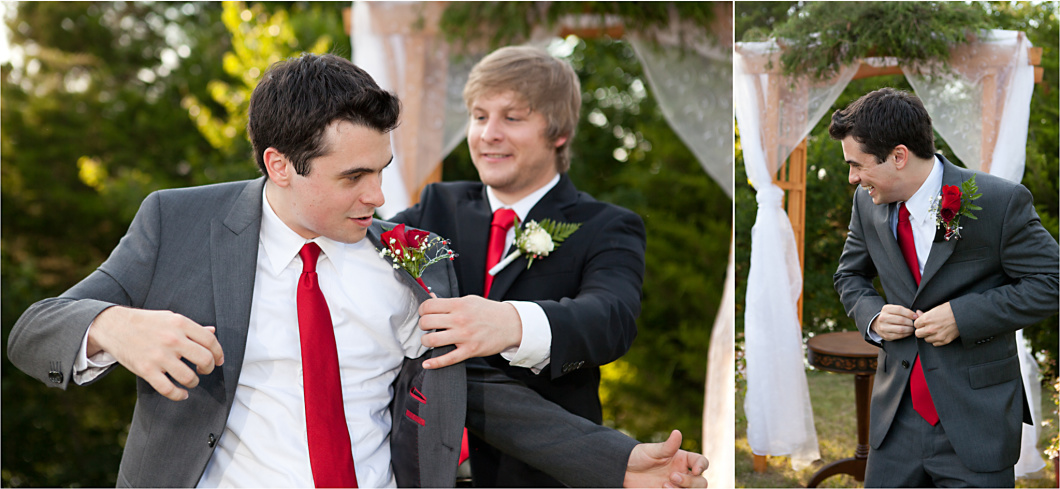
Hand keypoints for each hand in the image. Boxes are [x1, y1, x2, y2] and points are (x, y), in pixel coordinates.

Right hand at [87, 306, 223, 400]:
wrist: (114, 326)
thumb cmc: (147, 322)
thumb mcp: (170, 318)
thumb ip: (192, 327)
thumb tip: (212, 332)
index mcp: (180, 324)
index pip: (210, 341)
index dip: (219, 353)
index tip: (219, 360)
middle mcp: (172, 339)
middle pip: (204, 359)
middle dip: (209, 368)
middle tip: (204, 370)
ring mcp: (159, 356)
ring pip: (188, 377)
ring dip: (193, 382)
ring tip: (191, 380)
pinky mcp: (146, 370)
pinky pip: (168, 389)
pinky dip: (178, 395)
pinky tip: (181, 394)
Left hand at [417, 295, 521, 368]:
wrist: (510, 324)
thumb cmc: (489, 312)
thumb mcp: (469, 300)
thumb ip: (449, 302)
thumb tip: (430, 299)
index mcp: (459, 305)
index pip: (429, 306)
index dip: (422, 310)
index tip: (425, 314)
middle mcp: (460, 319)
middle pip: (426, 322)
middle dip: (423, 326)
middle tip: (428, 327)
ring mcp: (464, 336)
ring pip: (432, 340)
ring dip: (426, 342)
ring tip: (431, 340)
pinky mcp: (469, 350)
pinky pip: (448, 359)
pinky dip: (434, 363)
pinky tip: (427, 364)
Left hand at [624, 430, 707, 487]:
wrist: (626, 471)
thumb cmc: (640, 456)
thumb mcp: (652, 450)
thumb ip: (667, 446)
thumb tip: (677, 432)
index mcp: (683, 460)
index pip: (701, 462)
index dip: (702, 466)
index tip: (695, 470)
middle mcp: (683, 473)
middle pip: (701, 482)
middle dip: (689, 482)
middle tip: (671, 476)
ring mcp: (677, 486)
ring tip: (663, 485)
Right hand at [872, 304, 916, 340]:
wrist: (878, 324)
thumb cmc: (891, 316)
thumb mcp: (894, 310)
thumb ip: (905, 311)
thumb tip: (918, 314)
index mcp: (886, 309)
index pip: (900, 309)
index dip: (909, 313)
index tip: (915, 316)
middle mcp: (883, 318)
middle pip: (901, 320)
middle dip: (911, 322)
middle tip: (915, 323)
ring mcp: (883, 327)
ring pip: (901, 329)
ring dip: (910, 329)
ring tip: (913, 328)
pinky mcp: (886, 335)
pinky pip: (900, 335)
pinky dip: (907, 334)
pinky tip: (909, 332)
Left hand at [914, 302, 959, 345]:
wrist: (964, 315)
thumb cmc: (950, 310)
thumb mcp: (936, 309)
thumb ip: (925, 314)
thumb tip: (917, 313)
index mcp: (926, 319)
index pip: (915, 325)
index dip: (920, 323)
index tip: (923, 322)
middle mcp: (930, 329)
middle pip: (918, 334)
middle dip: (921, 330)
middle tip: (927, 327)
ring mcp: (938, 336)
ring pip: (926, 339)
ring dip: (929, 336)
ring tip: (935, 330)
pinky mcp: (944, 341)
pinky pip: (935, 344)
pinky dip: (936, 340)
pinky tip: (940, 334)